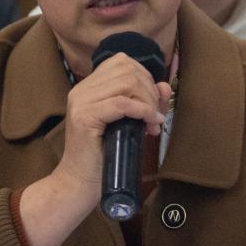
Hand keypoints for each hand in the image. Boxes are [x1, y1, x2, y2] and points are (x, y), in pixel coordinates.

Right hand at [19, 53, 171, 245]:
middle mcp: (81, 90)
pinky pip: (122, 103)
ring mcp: (80, 102)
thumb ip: (145, 102)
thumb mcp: (129, 124)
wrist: (80, 183)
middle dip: (149, 90)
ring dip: (148, 101)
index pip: (121, 61)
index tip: (152, 102)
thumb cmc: (104, 157)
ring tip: (151, 122)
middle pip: (127, 70)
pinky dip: (142, 111)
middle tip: (154, 116)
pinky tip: (149, 124)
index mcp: (88, 87)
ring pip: (126, 83)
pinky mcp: (84, 117)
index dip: (144, 76)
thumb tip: (165, 86)